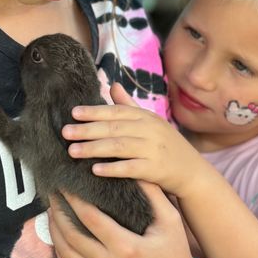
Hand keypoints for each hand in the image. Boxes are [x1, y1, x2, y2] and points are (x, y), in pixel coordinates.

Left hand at [48, 182, 205, 257]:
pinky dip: (60, 252)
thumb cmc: (175, 252)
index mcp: (127, 248)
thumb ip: (152, 193)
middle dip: (57, 212)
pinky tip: (58, 236)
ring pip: (65, 254)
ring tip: (51, 212)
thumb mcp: (170, 219)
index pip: (90, 218)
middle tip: (52, 194)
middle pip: (71, 235)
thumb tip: (132, 168)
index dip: (73, 199)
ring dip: (54, 231)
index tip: (65, 184)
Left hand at [63, 83, 206, 197]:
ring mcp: (153, 150)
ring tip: (73, 151)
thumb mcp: (151, 122)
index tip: (74, 113)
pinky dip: (113, 168)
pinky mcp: (156, 169)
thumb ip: (129, 106)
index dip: (95, 111)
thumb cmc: (166, 146)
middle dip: (88, 129)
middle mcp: (150, 130)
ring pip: (119, 146)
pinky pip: (131, 168)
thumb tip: (112, 85)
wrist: (192, 172)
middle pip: (114, 128)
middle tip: (65, 132)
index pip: (117, 111)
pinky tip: (95, 170)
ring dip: (94, 148)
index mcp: (146, 117)